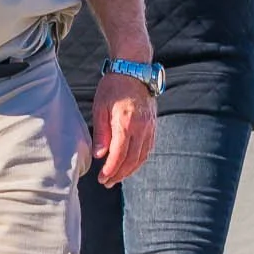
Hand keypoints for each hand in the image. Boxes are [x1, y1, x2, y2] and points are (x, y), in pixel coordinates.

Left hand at [92, 72, 156, 186]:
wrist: (134, 70)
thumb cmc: (114, 87)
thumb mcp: (100, 107)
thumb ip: (101, 132)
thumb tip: (100, 155)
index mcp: (126, 123)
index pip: (119, 154)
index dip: (111, 169)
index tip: (102, 178)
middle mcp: (141, 127)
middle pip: (132, 159)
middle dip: (119, 174)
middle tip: (107, 182)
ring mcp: (150, 127)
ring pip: (142, 156)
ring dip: (130, 170)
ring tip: (117, 177)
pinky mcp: (153, 125)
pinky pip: (148, 148)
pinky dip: (139, 160)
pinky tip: (130, 164)